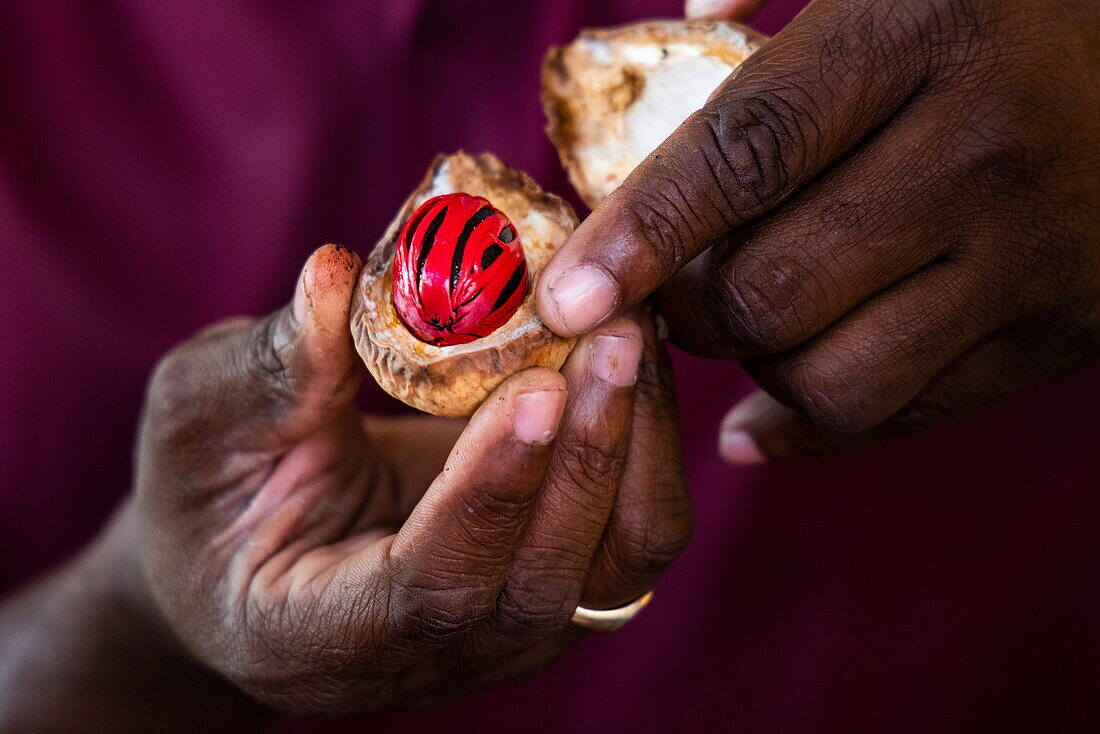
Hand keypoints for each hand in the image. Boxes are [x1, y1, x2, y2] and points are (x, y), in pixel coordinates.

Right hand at [131, 245, 688, 714]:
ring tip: (632, 334)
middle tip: (615, 331)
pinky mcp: (550, 585)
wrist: (251, 558)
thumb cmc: (206, 496)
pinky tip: (628, 364)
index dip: (488, 493)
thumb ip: (268, 367)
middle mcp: (436, 657)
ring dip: (637, 448)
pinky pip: (628, 533)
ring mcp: (506, 631)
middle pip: (546, 581)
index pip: (433, 590)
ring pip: (616, 567)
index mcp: (322, 637)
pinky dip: (644, 449)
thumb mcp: (200, 421)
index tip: (533, 386)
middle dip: (589, 454)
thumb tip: (336, 272)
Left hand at [537, 0, 1099, 460]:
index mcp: (920, 39)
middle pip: (769, 290)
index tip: (566, 298)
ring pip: (828, 377)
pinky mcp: (1064, 331)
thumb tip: (693, 16)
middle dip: (687, 313)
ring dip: (751, 371)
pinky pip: (904, 415)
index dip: (638, 236)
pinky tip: (765, 415)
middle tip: (671, 293)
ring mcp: (1031, 258)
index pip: (743, 156)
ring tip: (743, 327)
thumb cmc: (1012, 3)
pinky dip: (811, 427)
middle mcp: (979, 155)